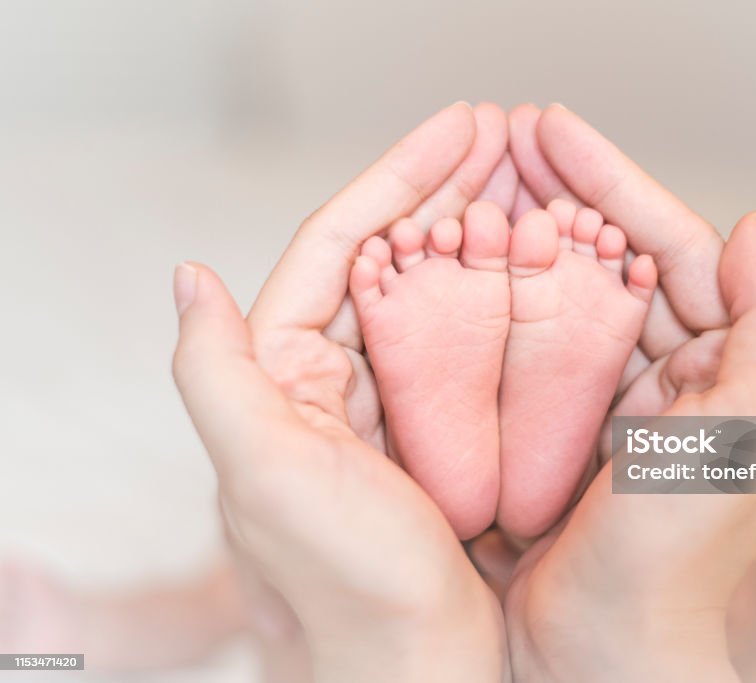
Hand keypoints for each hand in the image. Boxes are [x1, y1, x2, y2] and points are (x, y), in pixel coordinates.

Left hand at [172, 102, 509, 681]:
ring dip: (482, 236)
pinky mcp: (446, 435)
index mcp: (283, 377)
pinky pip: (474, 350)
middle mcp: (333, 383)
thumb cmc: (342, 590)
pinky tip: (546, 269)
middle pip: (394, 258)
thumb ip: (217, 373)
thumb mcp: (264, 476)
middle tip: (510, 139)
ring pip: (439, 296)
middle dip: (449, 191)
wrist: (415, 672)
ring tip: (535, 184)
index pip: (338, 246)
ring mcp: (395, 407)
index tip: (461, 127)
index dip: (398, 176)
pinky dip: (507, 302)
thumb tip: (187, 276)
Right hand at [492, 106, 755, 680]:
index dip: (613, 180)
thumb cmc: (678, 552)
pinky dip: (498, 307)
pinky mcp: (558, 430)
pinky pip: (528, 351)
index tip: (551, 130)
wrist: (603, 648)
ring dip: (524, 242)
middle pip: (613, 260)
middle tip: (501, 142)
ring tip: (474, 186)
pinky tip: (458, 267)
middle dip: (559, 197)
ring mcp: (612, 401)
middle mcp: (675, 375)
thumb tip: (754, 225)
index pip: (672, 244)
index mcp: (729, 365)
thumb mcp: (750, 429)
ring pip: (566, 297)